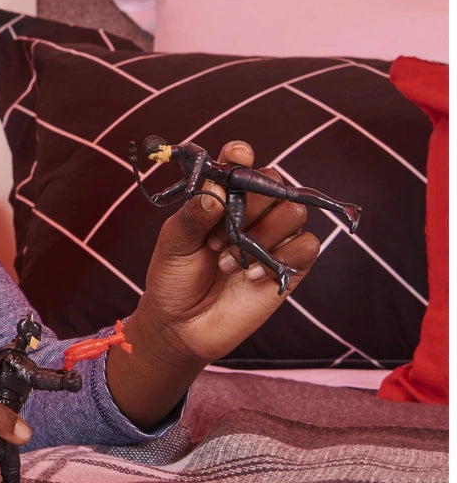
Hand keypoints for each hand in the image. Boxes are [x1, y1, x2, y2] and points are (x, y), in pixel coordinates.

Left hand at [105, 140, 319, 428]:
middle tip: (218, 235)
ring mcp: (273, 237)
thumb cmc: (173, 277)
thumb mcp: (173, 243)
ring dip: (262, 234)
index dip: (241, 156)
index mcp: (221, 196)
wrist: (181, 326)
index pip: (240, 163)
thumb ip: (194, 214)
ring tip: (230, 260)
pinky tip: (252, 275)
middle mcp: (252, 211)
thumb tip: (215, 189)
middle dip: (249, 205)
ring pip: (294, 211)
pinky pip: (309, 245)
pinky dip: (282, 258)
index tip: (237, 156)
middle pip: (274, 183)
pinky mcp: (290, 267)